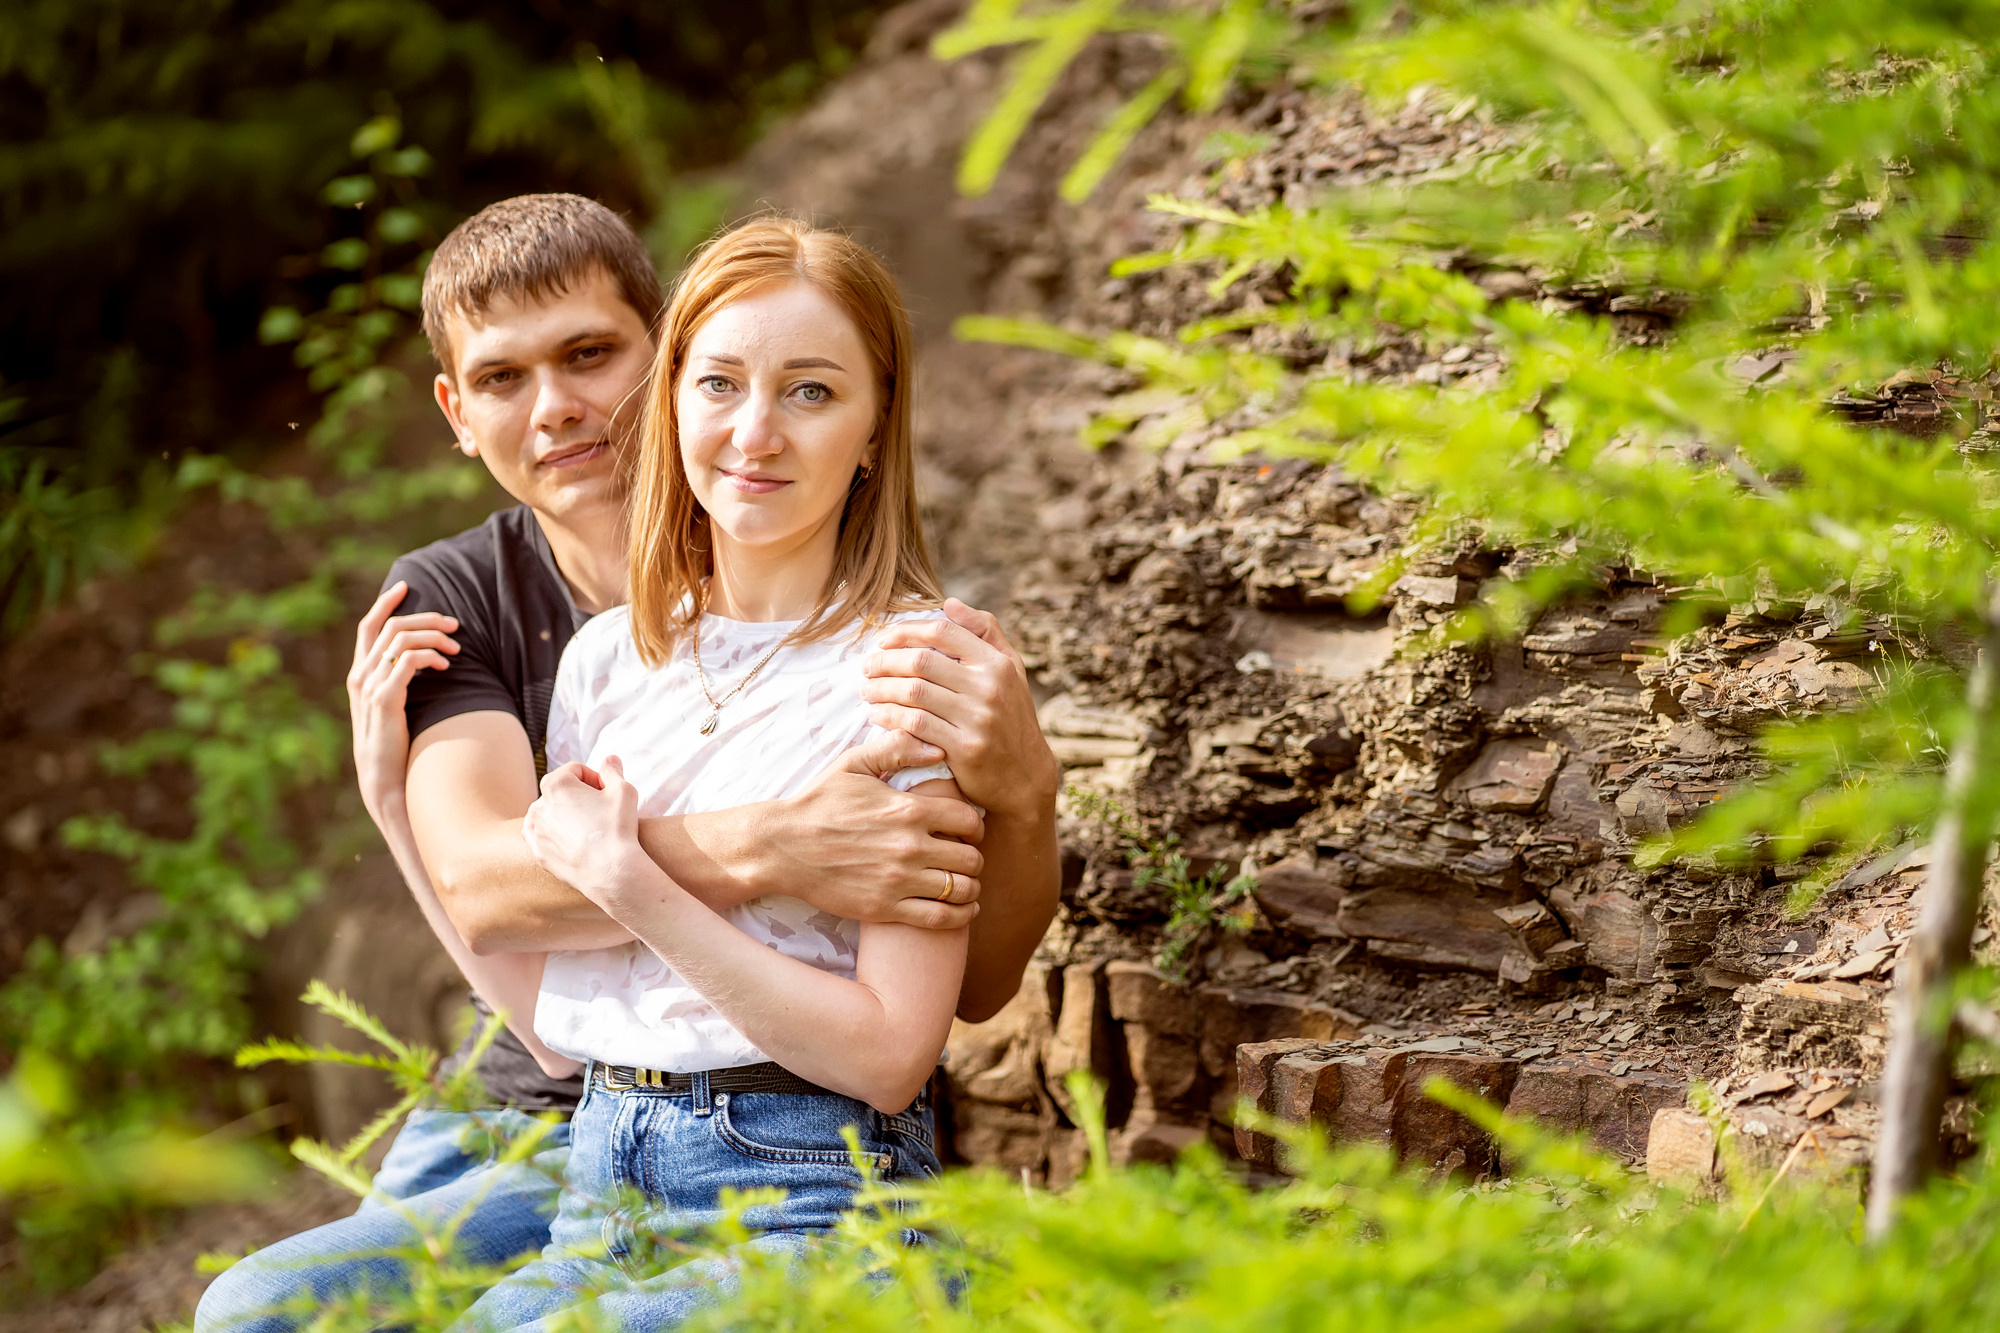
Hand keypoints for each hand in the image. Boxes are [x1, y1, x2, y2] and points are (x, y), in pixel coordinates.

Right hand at [348, 581, 458, 825]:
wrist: (386, 780)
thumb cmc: (396, 744)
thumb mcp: (394, 706)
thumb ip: (399, 680)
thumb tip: (425, 658)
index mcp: (360, 673)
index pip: (368, 626)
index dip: (386, 603)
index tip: (407, 586)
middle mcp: (360, 675)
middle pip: (389, 626)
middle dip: (425, 618)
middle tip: (453, 625)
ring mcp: (369, 687)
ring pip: (400, 640)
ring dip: (433, 637)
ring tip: (455, 650)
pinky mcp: (384, 699)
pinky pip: (407, 661)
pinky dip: (429, 656)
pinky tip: (446, 666)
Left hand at [522, 757, 658, 912]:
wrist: (611, 872)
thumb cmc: (618, 828)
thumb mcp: (623, 790)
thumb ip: (613, 770)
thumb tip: (609, 759)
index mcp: (556, 784)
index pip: (575, 770)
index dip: (596, 778)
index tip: (608, 793)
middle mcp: (539, 805)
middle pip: (559, 789)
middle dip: (578, 794)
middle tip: (600, 809)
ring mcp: (536, 830)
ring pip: (547, 812)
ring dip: (563, 812)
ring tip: (587, 825)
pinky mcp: (538, 853)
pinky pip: (538, 835)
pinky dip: (550, 832)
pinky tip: (569, 838)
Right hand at [757, 730, 985, 930]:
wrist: (782, 847)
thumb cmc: (819, 803)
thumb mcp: (854, 764)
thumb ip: (897, 749)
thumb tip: (938, 748)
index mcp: (907, 809)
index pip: (969, 818)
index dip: (975, 824)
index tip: (967, 829)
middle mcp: (908, 846)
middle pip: (972, 856)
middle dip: (975, 856)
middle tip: (966, 856)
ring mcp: (898, 880)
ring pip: (962, 889)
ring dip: (971, 886)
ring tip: (965, 883)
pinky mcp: (885, 908)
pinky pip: (941, 918)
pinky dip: (960, 915)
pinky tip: (962, 909)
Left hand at [860, 599, 1058, 821]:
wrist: (1025, 776)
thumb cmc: (1011, 717)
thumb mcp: (1010, 670)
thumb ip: (985, 632)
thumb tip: (949, 602)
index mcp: (996, 663)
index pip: (943, 632)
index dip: (906, 631)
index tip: (883, 640)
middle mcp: (989, 687)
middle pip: (921, 661)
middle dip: (885, 662)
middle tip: (867, 667)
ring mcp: (978, 718)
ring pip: (914, 693)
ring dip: (881, 689)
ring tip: (866, 691)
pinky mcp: (965, 748)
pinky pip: (915, 725)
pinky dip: (890, 717)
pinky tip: (877, 716)